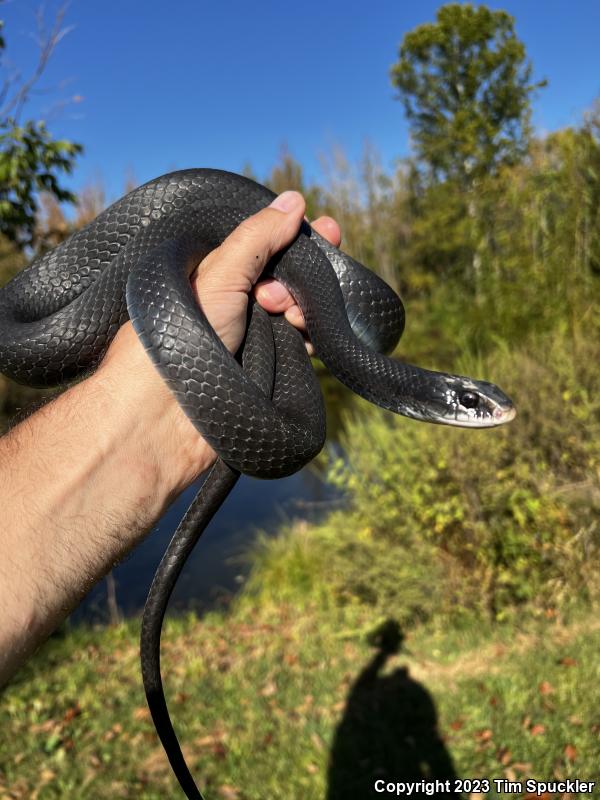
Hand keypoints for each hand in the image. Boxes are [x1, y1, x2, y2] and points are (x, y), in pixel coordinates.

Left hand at [98, 191, 340, 488]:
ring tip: (289, 316)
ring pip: (296, 312)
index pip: (265, 244)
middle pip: (286, 278)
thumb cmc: (179, 334)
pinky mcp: (264, 369)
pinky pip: (299, 347)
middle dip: (303, 276)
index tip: (328, 230)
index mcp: (214, 273)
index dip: (295, 237)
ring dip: (304, 308)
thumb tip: (294, 200)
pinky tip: (306, 339)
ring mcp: (249, 337)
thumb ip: (258, 237)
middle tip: (302, 282)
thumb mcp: (219, 272)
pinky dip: (307, 340)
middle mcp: (232, 302)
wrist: (165, 412)